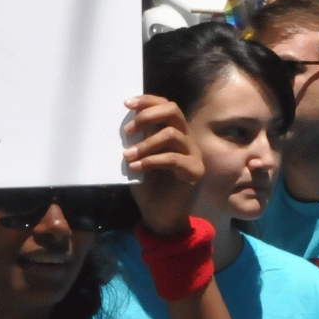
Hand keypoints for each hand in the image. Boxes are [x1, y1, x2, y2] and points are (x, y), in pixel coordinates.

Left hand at [123, 96, 203, 234]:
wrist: (160, 217)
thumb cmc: (148, 188)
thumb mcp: (138, 159)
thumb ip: (137, 141)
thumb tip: (123, 125)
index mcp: (174, 132)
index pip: (166, 106)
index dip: (148, 101)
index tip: (127, 104)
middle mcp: (186, 139)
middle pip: (173, 111)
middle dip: (148, 115)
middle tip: (128, 130)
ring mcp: (193, 154)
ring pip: (172, 134)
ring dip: (146, 143)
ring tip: (128, 156)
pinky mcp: (195, 171)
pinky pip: (173, 158)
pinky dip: (152, 161)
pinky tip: (137, 168)